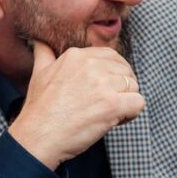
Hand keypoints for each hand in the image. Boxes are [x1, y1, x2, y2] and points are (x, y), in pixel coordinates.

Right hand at [9, 41, 144, 169]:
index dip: (112, 76)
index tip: (101, 91)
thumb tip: (39, 40)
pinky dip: (131, 114)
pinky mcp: (112, 105)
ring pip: (134, 87)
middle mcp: (91, 65)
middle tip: (104, 105)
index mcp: (77, 55)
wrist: (37, 137)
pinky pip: (138, 103)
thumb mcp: (39, 73)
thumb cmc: (40, 110)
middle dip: (121, 88)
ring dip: (126, 102)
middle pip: (126, 71)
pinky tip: (115, 121)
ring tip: (107, 114)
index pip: (112, 57)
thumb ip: (44, 53)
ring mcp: (103, 84)